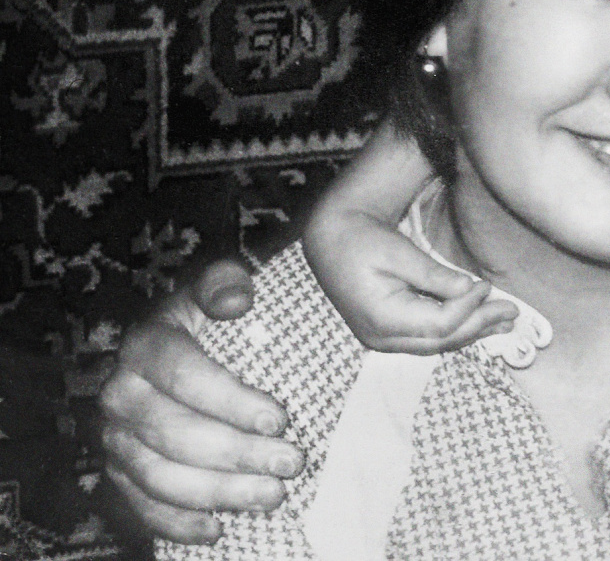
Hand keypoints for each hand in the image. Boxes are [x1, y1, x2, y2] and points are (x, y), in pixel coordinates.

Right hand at [100, 260, 301, 543]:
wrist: (178, 345)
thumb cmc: (210, 319)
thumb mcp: (219, 286)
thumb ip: (226, 283)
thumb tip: (236, 299)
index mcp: (145, 345)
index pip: (184, 376)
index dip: (231, 400)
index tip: (279, 418)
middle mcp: (120, 394)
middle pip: (175, 433)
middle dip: (237, 453)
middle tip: (291, 463)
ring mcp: (115, 438)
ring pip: (159, 476)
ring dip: (217, 493)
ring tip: (271, 496)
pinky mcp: (118, 472)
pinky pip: (140, 506)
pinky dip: (176, 523)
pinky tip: (217, 529)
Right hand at [303, 208, 516, 353]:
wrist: (331, 242)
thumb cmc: (361, 240)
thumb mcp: (398, 252)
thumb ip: (433, 274)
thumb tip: (469, 288)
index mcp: (381, 317)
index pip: (439, 323)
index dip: (469, 308)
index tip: (488, 286)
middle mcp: (381, 337)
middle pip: (441, 340)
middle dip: (480, 325)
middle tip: (512, 312)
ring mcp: (382, 340)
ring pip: (436, 344)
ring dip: (472, 332)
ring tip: (504, 323)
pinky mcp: (387, 334)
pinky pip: (427, 339)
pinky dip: (455, 331)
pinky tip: (477, 324)